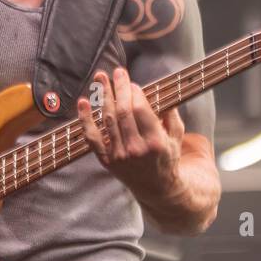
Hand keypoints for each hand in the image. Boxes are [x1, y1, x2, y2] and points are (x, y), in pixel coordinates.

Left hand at [77, 67, 182, 197]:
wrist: (156, 188)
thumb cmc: (167, 156)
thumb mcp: (177, 136)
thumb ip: (171, 114)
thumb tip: (160, 91)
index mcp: (155, 142)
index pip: (140, 110)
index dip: (134, 93)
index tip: (132, 83)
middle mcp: (135, 149)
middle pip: (122, 111)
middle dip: (119, 88)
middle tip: (117, 72)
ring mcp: (119, 155)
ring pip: (107, 120)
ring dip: (102, 96)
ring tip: (100, 77)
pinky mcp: (107, 160)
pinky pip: (91, 138)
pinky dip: (85, 119)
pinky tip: (83, 102)